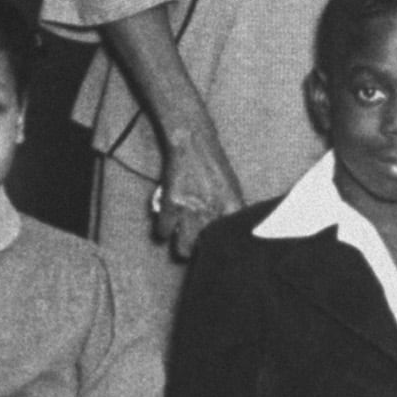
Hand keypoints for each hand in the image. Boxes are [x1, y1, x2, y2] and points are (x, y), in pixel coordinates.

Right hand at [150, 137, 246, 260]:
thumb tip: (234, 232)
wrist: (193, 142)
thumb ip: (233, 211)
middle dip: (200, 253)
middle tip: (197, 247)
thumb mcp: (232, 188)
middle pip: (204, 251)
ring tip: (181, 240)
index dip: (224, 252)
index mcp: (232, 209)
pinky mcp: (172, 205)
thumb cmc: (213, 164)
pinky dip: (162, 230)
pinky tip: (166, 225)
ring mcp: (191, 210)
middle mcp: (213, 212)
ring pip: (182, 249)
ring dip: (181, 247)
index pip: (232, 243)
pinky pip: (162, 231)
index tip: (219, 255)